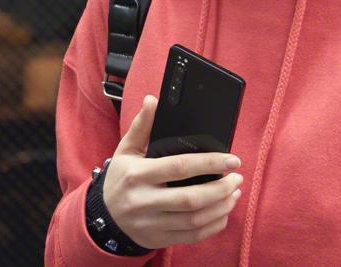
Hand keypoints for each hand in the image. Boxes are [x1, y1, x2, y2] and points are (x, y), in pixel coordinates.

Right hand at [103, 95, 244, 248]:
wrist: (104, 218)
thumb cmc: (121, 179)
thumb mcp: (126, 150)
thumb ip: (142, 126)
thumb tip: (153, 100)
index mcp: (137, 175)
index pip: (179, 167)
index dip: (210, 163)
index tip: (232, 159)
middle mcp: (144, 201)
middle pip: (191, 198)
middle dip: (221, 188)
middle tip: (237, 177)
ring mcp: (152, 223)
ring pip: (195, 220)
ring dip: (222, 206)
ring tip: (234, 192)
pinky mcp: (159, 239)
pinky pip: (193, 236)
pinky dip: (213, 226)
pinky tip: (223, 212)